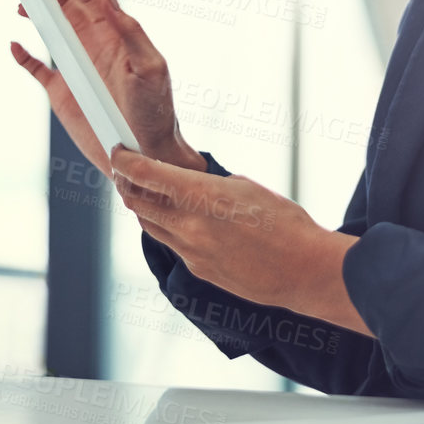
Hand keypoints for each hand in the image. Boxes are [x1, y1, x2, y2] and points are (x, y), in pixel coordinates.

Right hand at [9, 0, 207, 177]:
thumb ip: (131, 33)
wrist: (145, 155)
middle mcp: (94, 44)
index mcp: (115, 34)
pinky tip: (15, 45)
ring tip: (20, 3)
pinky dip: (24, 56)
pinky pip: (37, 68)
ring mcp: (76, 66)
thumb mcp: (151, 70)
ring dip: (35, 13)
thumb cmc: (156, 112)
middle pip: (66, 4)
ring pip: (50, 29)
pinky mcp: (62, 91)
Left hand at [109, 146, 372, 337]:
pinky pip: (172, 245)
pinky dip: (168, 229)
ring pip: (150, 226)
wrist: (304, 270)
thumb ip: (210, 185)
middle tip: (126, 172)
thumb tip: (192, 183)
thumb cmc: (286, 223)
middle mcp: (189, 226)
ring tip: (149, 193)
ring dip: (144, 208)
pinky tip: (180, 220)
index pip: (146, 175)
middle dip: (126, 184)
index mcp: (203, 196)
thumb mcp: (246, 187)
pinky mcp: (198, 271)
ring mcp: (191, 252)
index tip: (119, 152)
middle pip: (137, 203)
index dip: (125, 161)